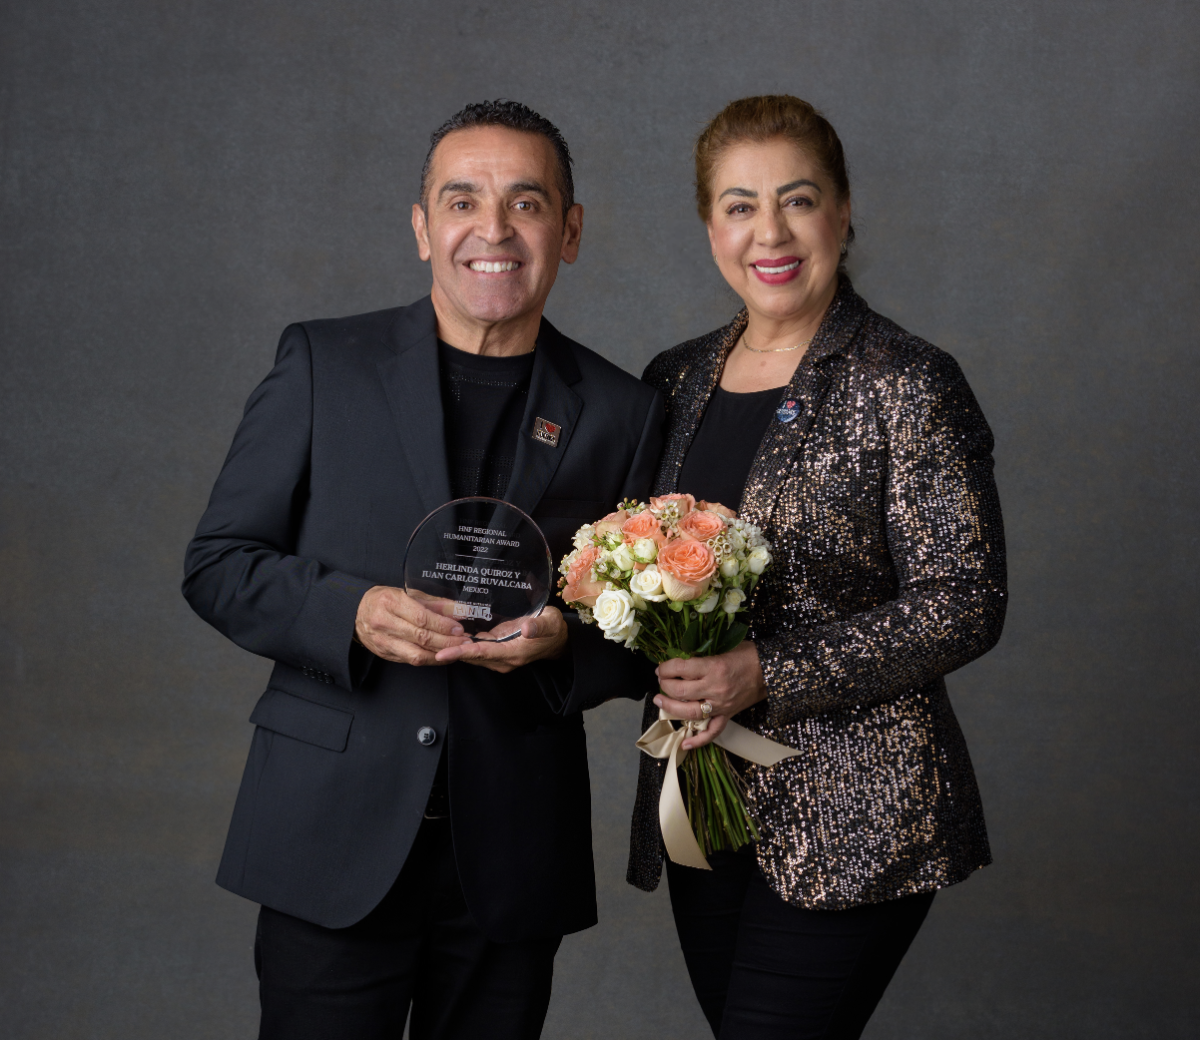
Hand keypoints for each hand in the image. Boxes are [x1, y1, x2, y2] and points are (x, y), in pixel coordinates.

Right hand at [355, 586, 469, 665]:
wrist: (357, 612)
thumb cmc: (386, 600)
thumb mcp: (409, 594)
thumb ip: (436, 604)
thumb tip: (461, 611)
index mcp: (391, 602)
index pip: (421, 618)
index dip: (443, 625)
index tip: (459, 628)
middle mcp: (384, 623)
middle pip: (421, 637)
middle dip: (447, 642)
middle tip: (465, 641)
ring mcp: (383, 641)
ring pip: (416, 654)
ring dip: (440, 654)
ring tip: (456, 650)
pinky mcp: (384, 654)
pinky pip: (410, 660)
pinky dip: (429, 659)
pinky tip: (441, 655)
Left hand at [433, 607, 568, 672]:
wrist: (558, 640)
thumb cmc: (553, 629)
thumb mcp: (550, 623)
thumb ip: (538, 625)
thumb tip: (526, 628)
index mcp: (513, 653)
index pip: (483, 653)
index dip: (462, 651)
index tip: (443, 652)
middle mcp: (503, 659)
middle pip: (471, 656)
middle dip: (450, 652)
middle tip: (426, 646)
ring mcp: (498, 655)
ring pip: (471, 654)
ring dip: (453, 649)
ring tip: (430, 641)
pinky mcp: (496, 649)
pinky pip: (475, 649)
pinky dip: (461, 644)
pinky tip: (448, 636)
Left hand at [654, 641, 765, 748]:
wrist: (770, 670)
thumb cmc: (748, 655)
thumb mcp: (723, 648)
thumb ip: (702, 655)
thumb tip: (680, 659)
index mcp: (714, 667)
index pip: (681, 669)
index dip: (666, 668)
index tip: (661, 668)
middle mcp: (715, 688)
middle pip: (680, 692)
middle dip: (664, 685)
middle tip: (660, 680)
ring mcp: (721, 704)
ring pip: (689, 713)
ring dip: (670, 708)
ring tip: (660, 701)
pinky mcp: (728, 715)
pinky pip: (713, 732)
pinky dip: (698, 740)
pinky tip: (684, 743)